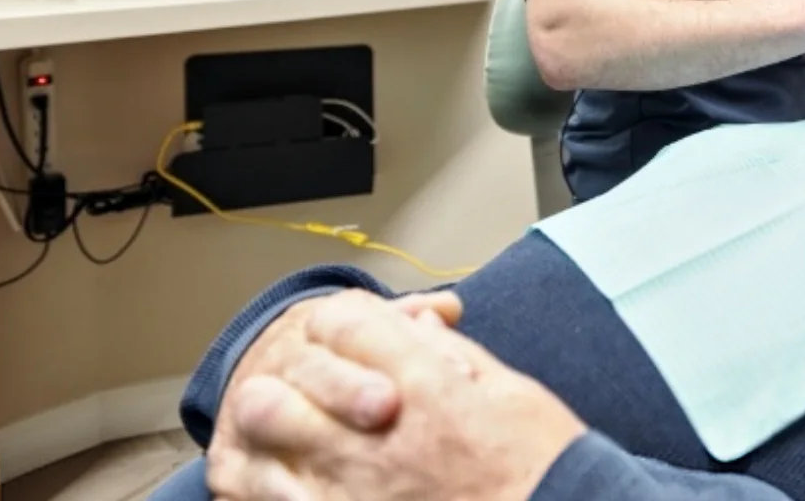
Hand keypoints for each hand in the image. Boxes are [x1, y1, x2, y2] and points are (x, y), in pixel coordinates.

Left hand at [209, 293, 586, 500]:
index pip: (341, 322)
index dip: (338, 321)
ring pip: (262, 435)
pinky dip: (267, 486)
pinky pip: (270, 498)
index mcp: (422, 386)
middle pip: (282, 378)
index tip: (349, 334)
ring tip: (284, 440)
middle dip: (289, 374)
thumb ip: (452, 354)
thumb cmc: (542, 470)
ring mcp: (348, 490)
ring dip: (267, 431)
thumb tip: (416, 324)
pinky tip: (282, 484)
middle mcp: (372, 434)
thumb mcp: (512, 394)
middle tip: (306, 389)